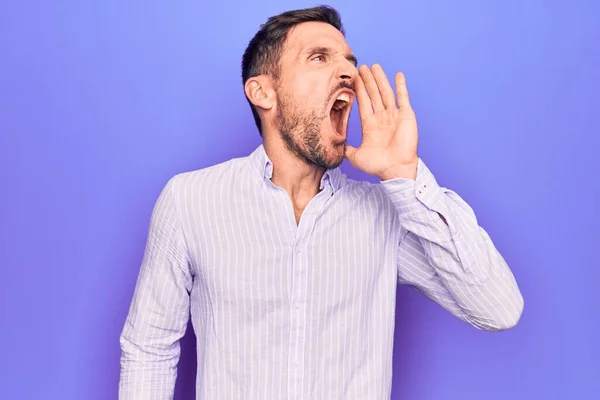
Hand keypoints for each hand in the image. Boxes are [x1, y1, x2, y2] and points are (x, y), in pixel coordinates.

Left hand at [345, 64, 418, 180]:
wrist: (395, 169)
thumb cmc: (378, 166)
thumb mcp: (356, 157)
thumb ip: (347, 149)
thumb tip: (337, 147)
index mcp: (371, 126)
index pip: (364, 103)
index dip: (359, 91)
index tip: (354, 79)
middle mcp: (382, 119)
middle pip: (374, 95)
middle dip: (367, 81)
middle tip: (362, 67)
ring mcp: (394, 116)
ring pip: (386, 93)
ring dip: (380, 79)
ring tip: (374, 66)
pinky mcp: (406, 116)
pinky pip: (403, 98)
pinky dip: (401, 86)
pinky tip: (398, 75)